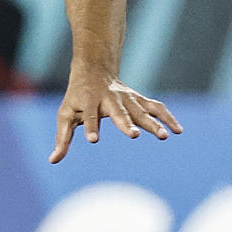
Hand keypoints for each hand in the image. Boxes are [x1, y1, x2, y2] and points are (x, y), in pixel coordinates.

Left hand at [51, 71, 182, 163]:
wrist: (94, 71)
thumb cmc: (77, 98)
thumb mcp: (65, 115)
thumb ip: (62, 138)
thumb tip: (53, 160)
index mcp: (89, 101)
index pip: (88, 116)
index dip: (90, 127)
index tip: (93, 140)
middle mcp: (110, 99)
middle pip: (119, 112)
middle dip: (126, 124)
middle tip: (134, 135)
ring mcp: (127, 98)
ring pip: (142, 110)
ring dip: (154, 122)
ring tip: (165, 136)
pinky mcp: (139, 99)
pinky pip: (156, 107)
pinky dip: (167, 117)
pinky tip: (178, 130)